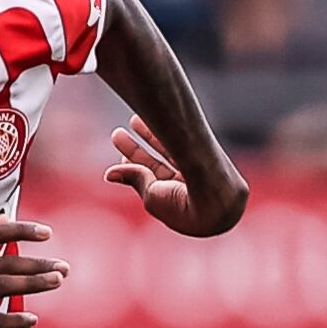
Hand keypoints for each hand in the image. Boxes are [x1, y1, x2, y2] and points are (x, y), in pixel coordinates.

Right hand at [0, 221, 66, 327]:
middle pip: (3, 263)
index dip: (21, 230)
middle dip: (36, 264)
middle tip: (64, 267)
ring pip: (0, 287)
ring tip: (56, 281)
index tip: (47, 232)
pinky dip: (13, 320)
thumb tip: (6, 217)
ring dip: (32, 283)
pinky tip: (32, 320)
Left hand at [105, 120, 247, 236]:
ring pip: (174, 153)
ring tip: (132, 119)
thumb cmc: (184, 204)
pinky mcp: (214, 160)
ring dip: (151, 136)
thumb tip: (108, 174)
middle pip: (160, 167)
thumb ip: (133, 179)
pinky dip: (168, 133)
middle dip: (138, 151)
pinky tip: (146, 121)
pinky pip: (187, 145)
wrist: (218, 195)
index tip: (122, 158)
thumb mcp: (152, 195)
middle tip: (117, 134)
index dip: (137, 170)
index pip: (154, 186)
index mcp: (179, 208)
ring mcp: (206, 178)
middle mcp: (192, 193)